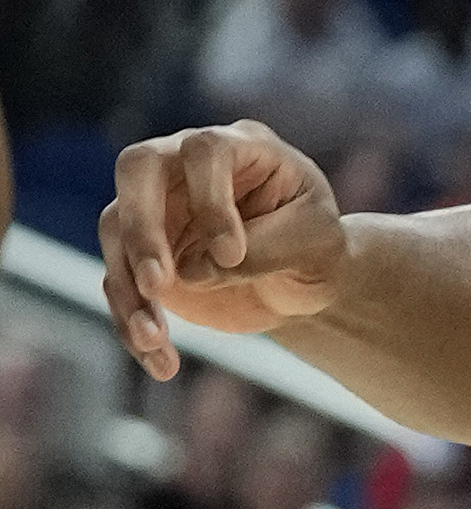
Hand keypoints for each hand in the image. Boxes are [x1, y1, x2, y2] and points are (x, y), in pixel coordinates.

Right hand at [99, 121, 349, 378]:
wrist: (306, 277)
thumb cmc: (316, 244)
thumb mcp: (315, 243)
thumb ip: (263, 250)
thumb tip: (188, 272)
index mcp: (240, 148)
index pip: (205, 152)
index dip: (210, 199)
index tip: (233, 254)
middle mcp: (184, 167)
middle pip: (136, 170)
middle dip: (141, 228)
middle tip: (156, 283)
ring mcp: (156, 207)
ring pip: (115, 231)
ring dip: (129, 289)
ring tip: (156, 340)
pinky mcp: (142, 254)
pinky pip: (119, 282)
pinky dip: (132, 322)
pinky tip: (160, 361)